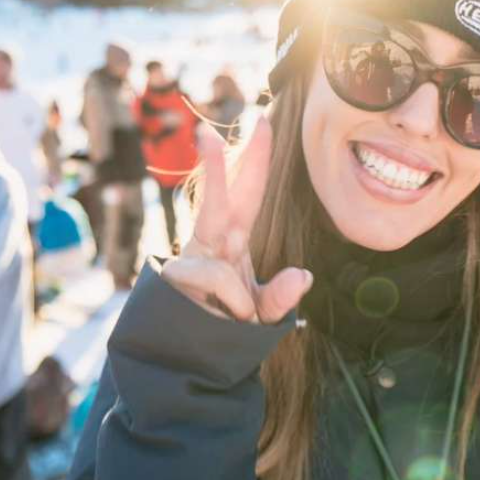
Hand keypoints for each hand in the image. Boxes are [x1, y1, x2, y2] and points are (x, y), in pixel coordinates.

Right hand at [161, 119, 312, 323]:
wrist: (190, 358)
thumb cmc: (226, 325)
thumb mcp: (262, 313)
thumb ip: (282, 297)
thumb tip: (302, 276)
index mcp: (234, 237)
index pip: (249, 192)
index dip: (256, 159)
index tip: (261, 122)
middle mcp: (212, 239)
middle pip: (218, 194)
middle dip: (214, 161)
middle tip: (206, 129)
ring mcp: (192, 255)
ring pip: (211, 225)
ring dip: (236, 276)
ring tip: (241, 313)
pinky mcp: (177, 273)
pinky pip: (220, 277)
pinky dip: (234, 301)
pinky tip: (228, 316)